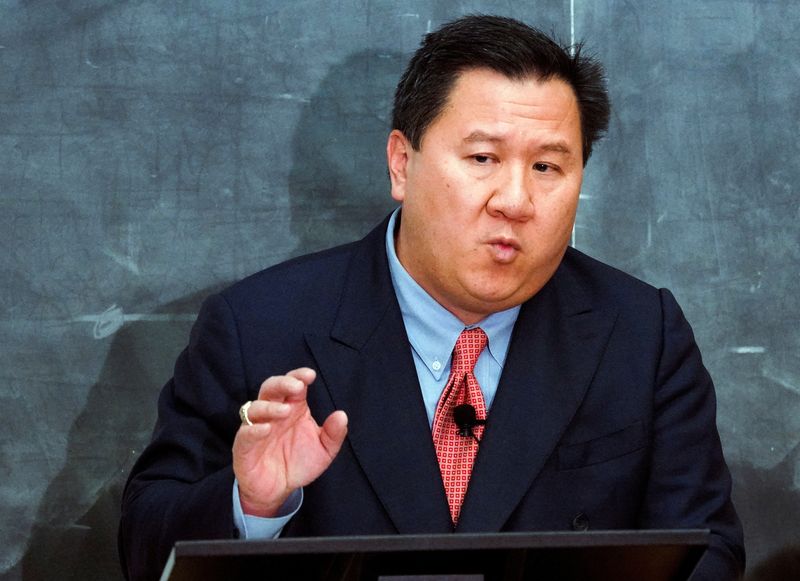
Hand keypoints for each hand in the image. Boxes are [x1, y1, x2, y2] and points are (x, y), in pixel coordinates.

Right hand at [232, 367, 347, 516]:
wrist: (279, 491)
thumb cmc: (298, 463)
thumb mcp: (323, 450)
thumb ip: (333, 434)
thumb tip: (342, 415)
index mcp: (293, 408)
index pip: (292, 384)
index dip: (298, 376)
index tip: (310, 375)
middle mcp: (273, 414)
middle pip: (270, 388)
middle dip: (282, 383)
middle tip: (297, 386)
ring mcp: (256, 428)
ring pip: (254, 408)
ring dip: (270, 407)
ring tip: (285, 412)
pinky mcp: (244, 447)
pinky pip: (245, 434)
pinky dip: (254, 429)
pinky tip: (266, 429)